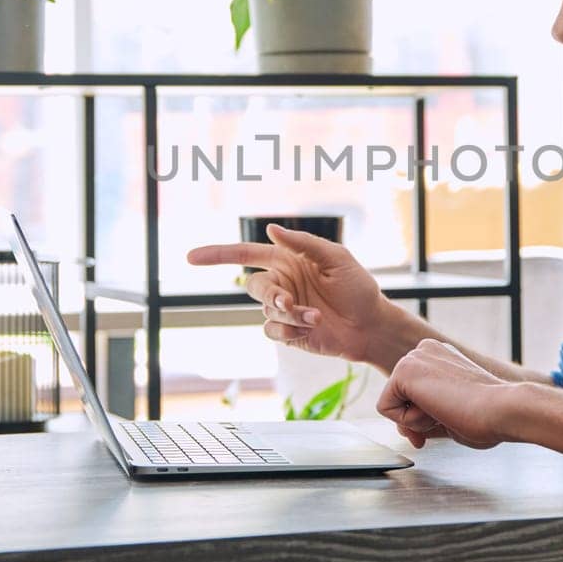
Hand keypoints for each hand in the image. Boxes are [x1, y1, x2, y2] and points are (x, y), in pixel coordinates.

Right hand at [186, 224, 388, 363]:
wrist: (370, 324)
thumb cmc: (357, 287)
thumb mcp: (335, 258)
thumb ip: (303, 243)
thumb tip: (271, 229)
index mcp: (287, 261)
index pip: (245, 254)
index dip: (217, 255)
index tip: (191, 257)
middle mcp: (281, 283)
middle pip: (253, 286)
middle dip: (269, 295)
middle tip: (288, 302)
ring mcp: (283, 309)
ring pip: (265, 311)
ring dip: (289, 314)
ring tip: (316, 316)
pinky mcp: (288, 332)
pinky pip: (272, 331)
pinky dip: (289, 329)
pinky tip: (311, 326)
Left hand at [377, 339, 520, 449]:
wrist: (503, 409)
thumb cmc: (488, 415)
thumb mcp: (450, 414)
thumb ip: (426, 416)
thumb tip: (404, 428)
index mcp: (439, 357)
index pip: (412, 393)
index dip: (421, 418)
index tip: (440, 425)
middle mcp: (425, 351)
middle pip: (399, 398)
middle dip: (415, 421)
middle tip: (443, 421)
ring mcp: (413, 357)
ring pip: (392, 404)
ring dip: (416, 421)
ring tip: (447, 411)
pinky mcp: (403, 370)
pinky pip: (385, 409)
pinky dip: (408, 422)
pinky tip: (436, 411)